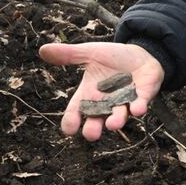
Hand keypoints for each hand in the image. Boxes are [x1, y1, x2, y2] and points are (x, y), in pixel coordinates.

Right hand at [39, 41, 164, 141]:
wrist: (140, 54)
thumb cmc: (112, 58)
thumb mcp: (90, 53)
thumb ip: (69, 55)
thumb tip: (42, 50)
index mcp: (89, 94)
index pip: (76, 111)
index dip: (71, 121)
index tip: (68, 129)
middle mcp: (105, 103)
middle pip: (96, 121)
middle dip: (94, 128)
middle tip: (91, 134)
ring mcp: (124, 102)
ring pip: (119, 116)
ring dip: (116, 120)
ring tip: (112, 124)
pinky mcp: (142, 97)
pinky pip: (139, 105)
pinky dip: (138, 108)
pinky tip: (137, 110)